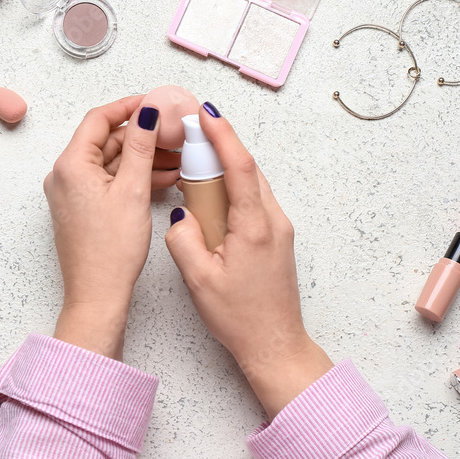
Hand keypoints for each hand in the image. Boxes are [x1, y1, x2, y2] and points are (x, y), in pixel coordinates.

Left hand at [43, 95, 179, 359]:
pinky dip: (134, 176)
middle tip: (172, 132)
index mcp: (71, 165)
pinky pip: (109, 181)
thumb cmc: (111, 251)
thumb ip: (140, 146)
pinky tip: (163, 178)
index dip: (129, 106)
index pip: (99, 118)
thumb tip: (146, 113)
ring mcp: (73, 193)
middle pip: (105, 140)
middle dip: (141, 134)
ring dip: (141, 157)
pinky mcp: (83, 208)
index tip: (154, 103)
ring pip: (110, 162)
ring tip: (176, 156)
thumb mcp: (133, 190)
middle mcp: (66, 175)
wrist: (98, 295)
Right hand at [165, 103, 332, 417]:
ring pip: (253, 184)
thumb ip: (184, 241)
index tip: (207, 113)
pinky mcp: (277, 239)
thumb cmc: (241, 318)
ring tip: (198, 159)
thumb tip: (179, 215)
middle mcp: (273, 222)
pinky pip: (254, 201)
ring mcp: (279, 229)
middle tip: (194, 130)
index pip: (240, 167)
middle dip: (222, 145)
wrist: (275, 345)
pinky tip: (213, 195)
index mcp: (254, 227)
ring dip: (228, 167)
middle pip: (248, 169)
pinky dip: (234, 188)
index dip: (223, 136)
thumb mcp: (199, 281)